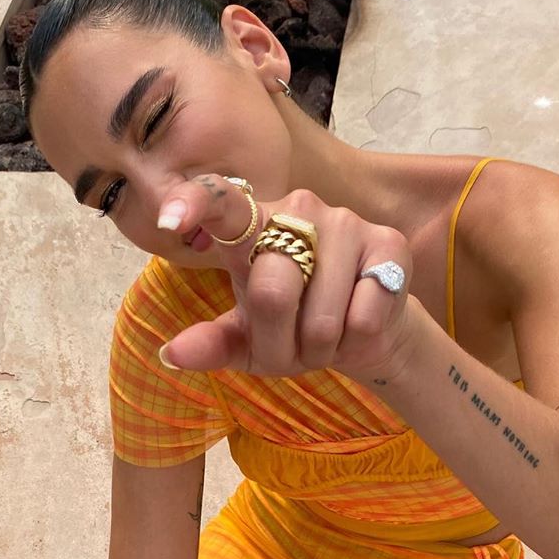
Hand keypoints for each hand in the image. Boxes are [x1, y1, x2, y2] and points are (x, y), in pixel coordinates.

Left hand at [156, 175, 416, 382]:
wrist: (363, 332)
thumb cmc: (294, 327)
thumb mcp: (247, 341)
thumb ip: (211, 343)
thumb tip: (171, 355)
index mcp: (253, 225)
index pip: (221, 203)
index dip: (196, 205)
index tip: (169, 220)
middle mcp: (299, 210)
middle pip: (272, 292)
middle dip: (280, 344)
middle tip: (292, 350)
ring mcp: (346, 222)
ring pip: (321, 316)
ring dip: (319, 348)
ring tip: (326, 339)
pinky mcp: (388, 244)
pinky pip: (362, 317)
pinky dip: (356, 340)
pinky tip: (359, 325)